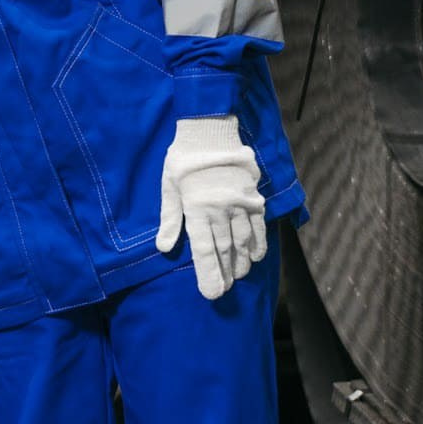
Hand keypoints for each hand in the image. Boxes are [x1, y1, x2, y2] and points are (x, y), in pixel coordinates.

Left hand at [154, 115, 266, 300]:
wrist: (209, 130)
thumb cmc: (183, 158)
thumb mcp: (169, 186)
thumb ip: (170, 219)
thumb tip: (163, 248)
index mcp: (196, 209)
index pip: (205, 251)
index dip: (209, 274)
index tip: (213, 294)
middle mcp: (219, 211)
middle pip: (225, 249)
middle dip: (225, 272)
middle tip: (226, 289)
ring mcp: (239, 203)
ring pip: (243, 240)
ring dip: (242, 261)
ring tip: (240, 275)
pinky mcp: (252, 195)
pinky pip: (259, 224)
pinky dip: (259, 242)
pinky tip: (257, 256)